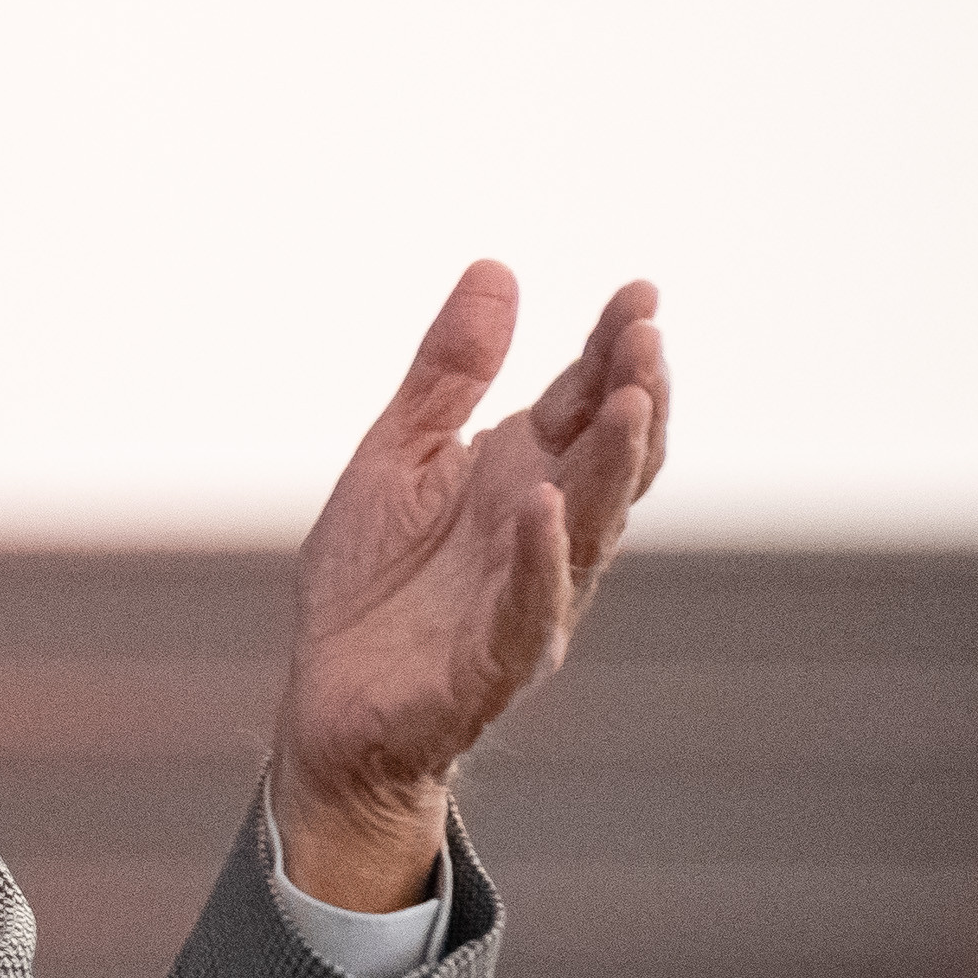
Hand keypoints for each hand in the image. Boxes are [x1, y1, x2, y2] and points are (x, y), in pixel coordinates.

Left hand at [273, 262, 666, 912]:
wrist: (329, 708)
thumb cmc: (371, 586)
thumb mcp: (398, 455)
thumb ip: (448, 373)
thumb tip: (496, 268)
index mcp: (522, 477)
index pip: (587, 404)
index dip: (615, 351)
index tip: (640, 293)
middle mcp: (543, 534)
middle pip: (609, 459)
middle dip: (634, 397)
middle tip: (648, 335)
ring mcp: (528, 597)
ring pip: (592, 528)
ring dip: (615, 467)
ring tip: (630, 401)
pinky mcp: (494, 661)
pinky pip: (529, 609)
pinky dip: (540, 560)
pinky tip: (542, 507)